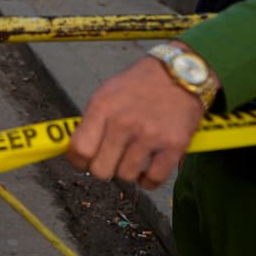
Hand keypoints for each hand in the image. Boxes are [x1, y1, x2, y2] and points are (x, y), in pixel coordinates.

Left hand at [66, 56, 205, 189]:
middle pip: (101, 169)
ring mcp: (150, 135)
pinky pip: (153, 179)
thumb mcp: (106, 94)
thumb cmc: (137, 86)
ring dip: (127, 172)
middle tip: (110, 161)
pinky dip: (148, 181)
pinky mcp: (174, 145)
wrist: (177, 74)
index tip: (84, 161)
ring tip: (131, 160)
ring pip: (126, 176)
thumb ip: (92, 121)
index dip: (78, 161)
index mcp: (102, 108)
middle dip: (103, 168)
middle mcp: (123, 122)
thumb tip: (78, 152)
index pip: (79, 149)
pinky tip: (147, 170)